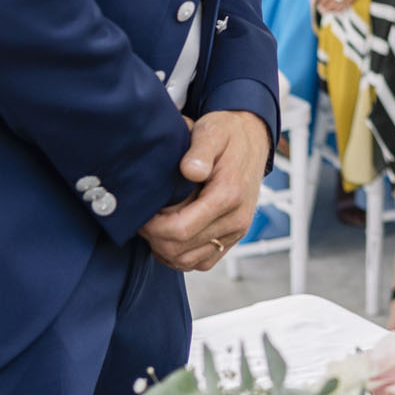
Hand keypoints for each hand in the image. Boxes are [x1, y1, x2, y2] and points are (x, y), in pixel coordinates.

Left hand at [138, 109, 270, 271]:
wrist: (252, 139)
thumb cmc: (227, 134)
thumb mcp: (212, 132)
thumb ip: (200, 150)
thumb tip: (190, 170)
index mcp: (229, 195)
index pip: (179, 230)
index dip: (152, 227)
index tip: (141, 213)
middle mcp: (236, 219)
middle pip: (180, 250)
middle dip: (154, 238)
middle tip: (143, 218)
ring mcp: (236, 231)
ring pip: (190, 262)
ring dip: (165, 250)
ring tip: (155, 226)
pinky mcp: (234, 237)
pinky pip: (204, 262)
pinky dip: (182, 257)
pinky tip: (170, 237)